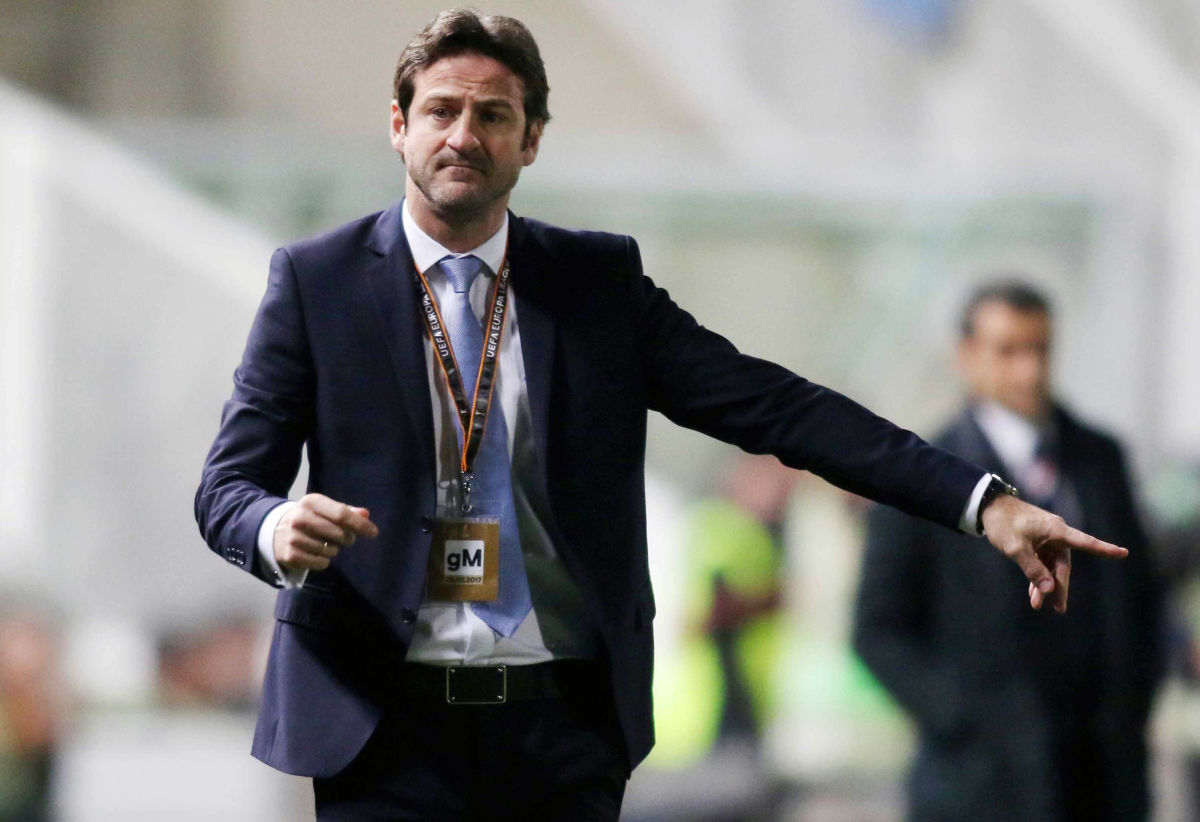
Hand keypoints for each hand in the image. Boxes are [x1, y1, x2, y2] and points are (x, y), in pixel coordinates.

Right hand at [274, 493, 378, 571]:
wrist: (274, 531)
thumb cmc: (309, 518)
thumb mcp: (324, 509)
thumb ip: (347, 511)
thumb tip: (366, 514)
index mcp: (312, 501)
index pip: (342, 514)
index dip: (360, 524)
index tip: (373, 532)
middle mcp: (300, 517)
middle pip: (340, 534)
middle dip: (348, 539)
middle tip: (343, 539)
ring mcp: (293, 537)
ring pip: (331, 550)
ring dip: (333, 550)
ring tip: (323, 544)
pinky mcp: (290, 555)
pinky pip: (322, 563)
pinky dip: (324, 561)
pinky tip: (315, 553)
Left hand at [981, 494, 1126, 612]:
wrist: (989, 508)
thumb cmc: (1004, 523)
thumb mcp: (1016, 548)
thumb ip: (1033, 569)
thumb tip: (1049, 589)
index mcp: (1056, 531)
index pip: (1085, 542)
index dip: (1104, 549)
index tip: (1123, 553)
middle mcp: (1056, 536)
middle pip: (1063, 566)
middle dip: (1059, 587)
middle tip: (1059, 609)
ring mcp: (1047, 541)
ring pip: (1051, 568)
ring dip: (1045, 585)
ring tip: (1037, 605)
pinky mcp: (1038, 545)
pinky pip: (1042, 564)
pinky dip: (1037, 578)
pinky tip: (1033, 594)